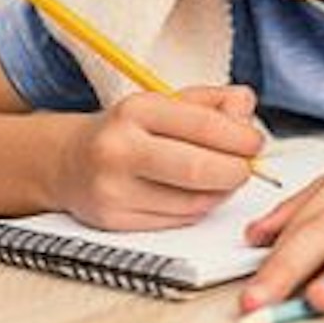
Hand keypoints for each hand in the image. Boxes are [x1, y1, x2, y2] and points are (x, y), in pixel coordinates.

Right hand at [52, 85, 262, 230]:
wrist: (68, 160)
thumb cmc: (130, 129)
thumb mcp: (168, 102)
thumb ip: (215, 103)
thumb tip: (246, 115)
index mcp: (136, 110)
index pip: (204, 125)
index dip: (241, 138)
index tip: (255, 143)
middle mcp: (119, 148)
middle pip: (199, 170)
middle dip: (236, 172)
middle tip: (245, 168)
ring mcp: (113, 189)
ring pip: (193, 202)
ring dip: (220, 193)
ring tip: (220, 179)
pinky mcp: (114, 220)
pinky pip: (177, 220)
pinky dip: (198, 209)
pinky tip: (195, 194)